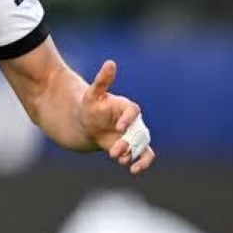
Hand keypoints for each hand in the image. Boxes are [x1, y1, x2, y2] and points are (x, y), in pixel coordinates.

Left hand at [81, 60, 155, 174]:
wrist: (88, 124)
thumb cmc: (90, 107)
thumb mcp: (92, 95)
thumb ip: (102, 81)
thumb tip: (110, 63)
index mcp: (125, 106)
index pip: (133, 110)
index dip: (128, 119)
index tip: (119, 128)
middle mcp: (134, 121)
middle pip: (138, 132)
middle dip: (128, 142)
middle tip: (114, 151)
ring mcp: (134, 134)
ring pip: (143, 145)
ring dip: (134, 154)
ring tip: (121, 160)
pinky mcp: (133, 147)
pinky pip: (144, 155)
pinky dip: (141, 163)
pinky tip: (132, 169)